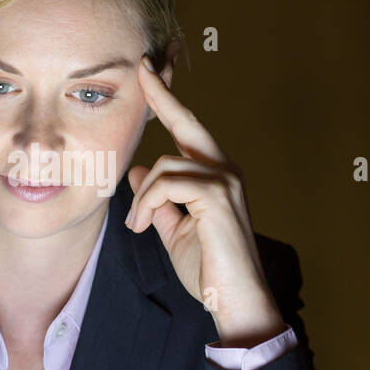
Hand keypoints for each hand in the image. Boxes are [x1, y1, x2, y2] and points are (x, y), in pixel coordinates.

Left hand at [126, 55, 286, 347]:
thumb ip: (157, 201)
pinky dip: (148, 204)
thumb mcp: (174, 230)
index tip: (149, 73)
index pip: (189, 131)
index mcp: (215, 176)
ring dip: (142, 197)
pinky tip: (144, 226)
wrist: (232, 300)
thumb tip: (137, 172)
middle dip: (162, 96)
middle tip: (142, 68)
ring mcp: (225, 181)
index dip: (168, 101)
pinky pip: (167, 184)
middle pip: (187, 124)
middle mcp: (225, 171)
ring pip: (164, 165)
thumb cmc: (208, 270)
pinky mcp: (218, 197)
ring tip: (137, 225)